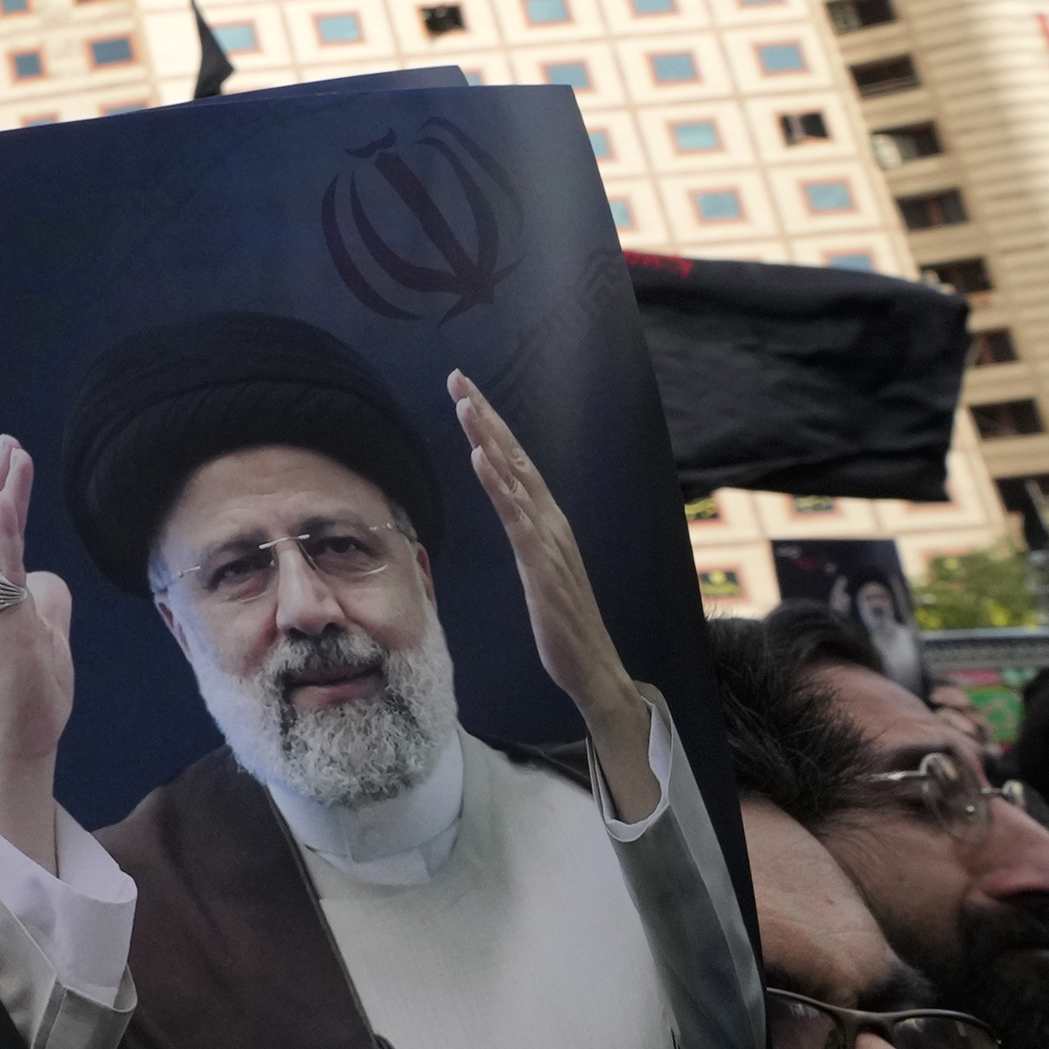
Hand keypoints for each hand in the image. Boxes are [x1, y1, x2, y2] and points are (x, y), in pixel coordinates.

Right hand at [0, 432, 76, 865]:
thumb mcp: (49, 637)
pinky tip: (4, 508)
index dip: (7, 495)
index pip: (1, 536)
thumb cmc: (26, 695)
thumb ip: (48, 601)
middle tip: (8, 442)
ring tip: (8, 460)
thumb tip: (47, 576)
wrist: (9, 743)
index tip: (13, 457)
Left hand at [450, 370, 656, 805]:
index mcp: (547, 522)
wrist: (592, 670)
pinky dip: (501, 486)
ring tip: (465, 406)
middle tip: (457, 378)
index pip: (516, 463)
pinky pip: (519, 520)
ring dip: (491, 440)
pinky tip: (483, 460)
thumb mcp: (536, 568)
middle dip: (486, 416)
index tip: (463, 390)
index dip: (491, 425)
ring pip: (517, 480)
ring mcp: (550, 543)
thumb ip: (526, 534)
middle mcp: (552, 523)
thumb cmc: (563, 622)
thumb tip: (509, 504)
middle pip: (516, 458)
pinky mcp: (543, 568)